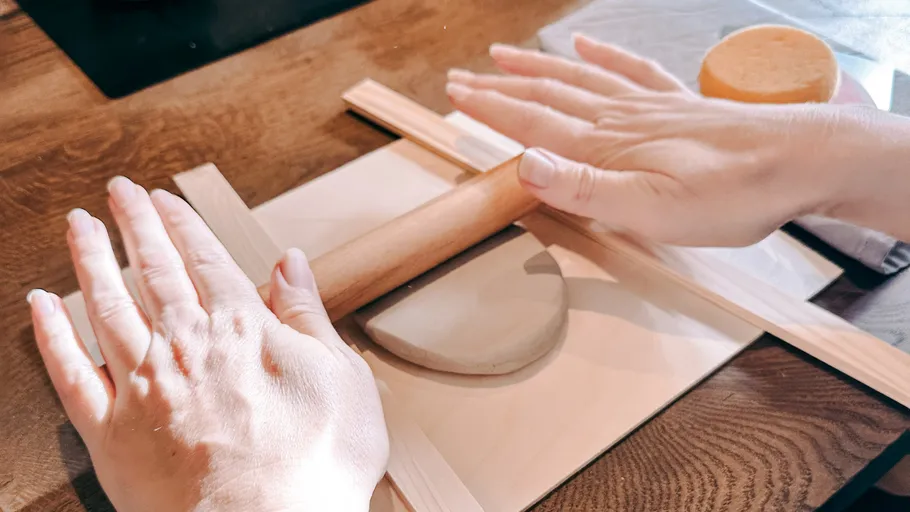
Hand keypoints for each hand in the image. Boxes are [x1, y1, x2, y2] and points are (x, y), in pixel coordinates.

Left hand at [27, 177, 388, 510]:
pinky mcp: (110, 433)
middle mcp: (186, 347)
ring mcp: (143, 388)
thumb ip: (309, 315)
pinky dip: (51, 336)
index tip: (164, 199)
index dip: (183, 225)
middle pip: (154, 271)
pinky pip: (70, 373)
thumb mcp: (342, 378)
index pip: (206, 260)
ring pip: (107, 308)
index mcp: (243, 330)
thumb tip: (290, 262)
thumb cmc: (316, 465)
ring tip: (77, 227)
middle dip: (134, 225)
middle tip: (117, 191)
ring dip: (90, 261)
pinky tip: (39, 305)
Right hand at [446, 34, 870, 245]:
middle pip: (547, 94)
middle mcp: (620, 118)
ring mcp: (649, 106)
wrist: (799, 163)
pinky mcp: (677, 103)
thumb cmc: (729, 195)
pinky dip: (602, 54)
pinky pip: (630, 68)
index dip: (490, 108)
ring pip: (580, 78)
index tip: (456, 93)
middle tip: (464, 77)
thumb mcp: (649, 211)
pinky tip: (585, 45)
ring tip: (505, 57)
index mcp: (605, 147)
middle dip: (500, 86)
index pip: (532, 122)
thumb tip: (525, 164)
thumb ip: (585, 188)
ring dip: (537, 67)